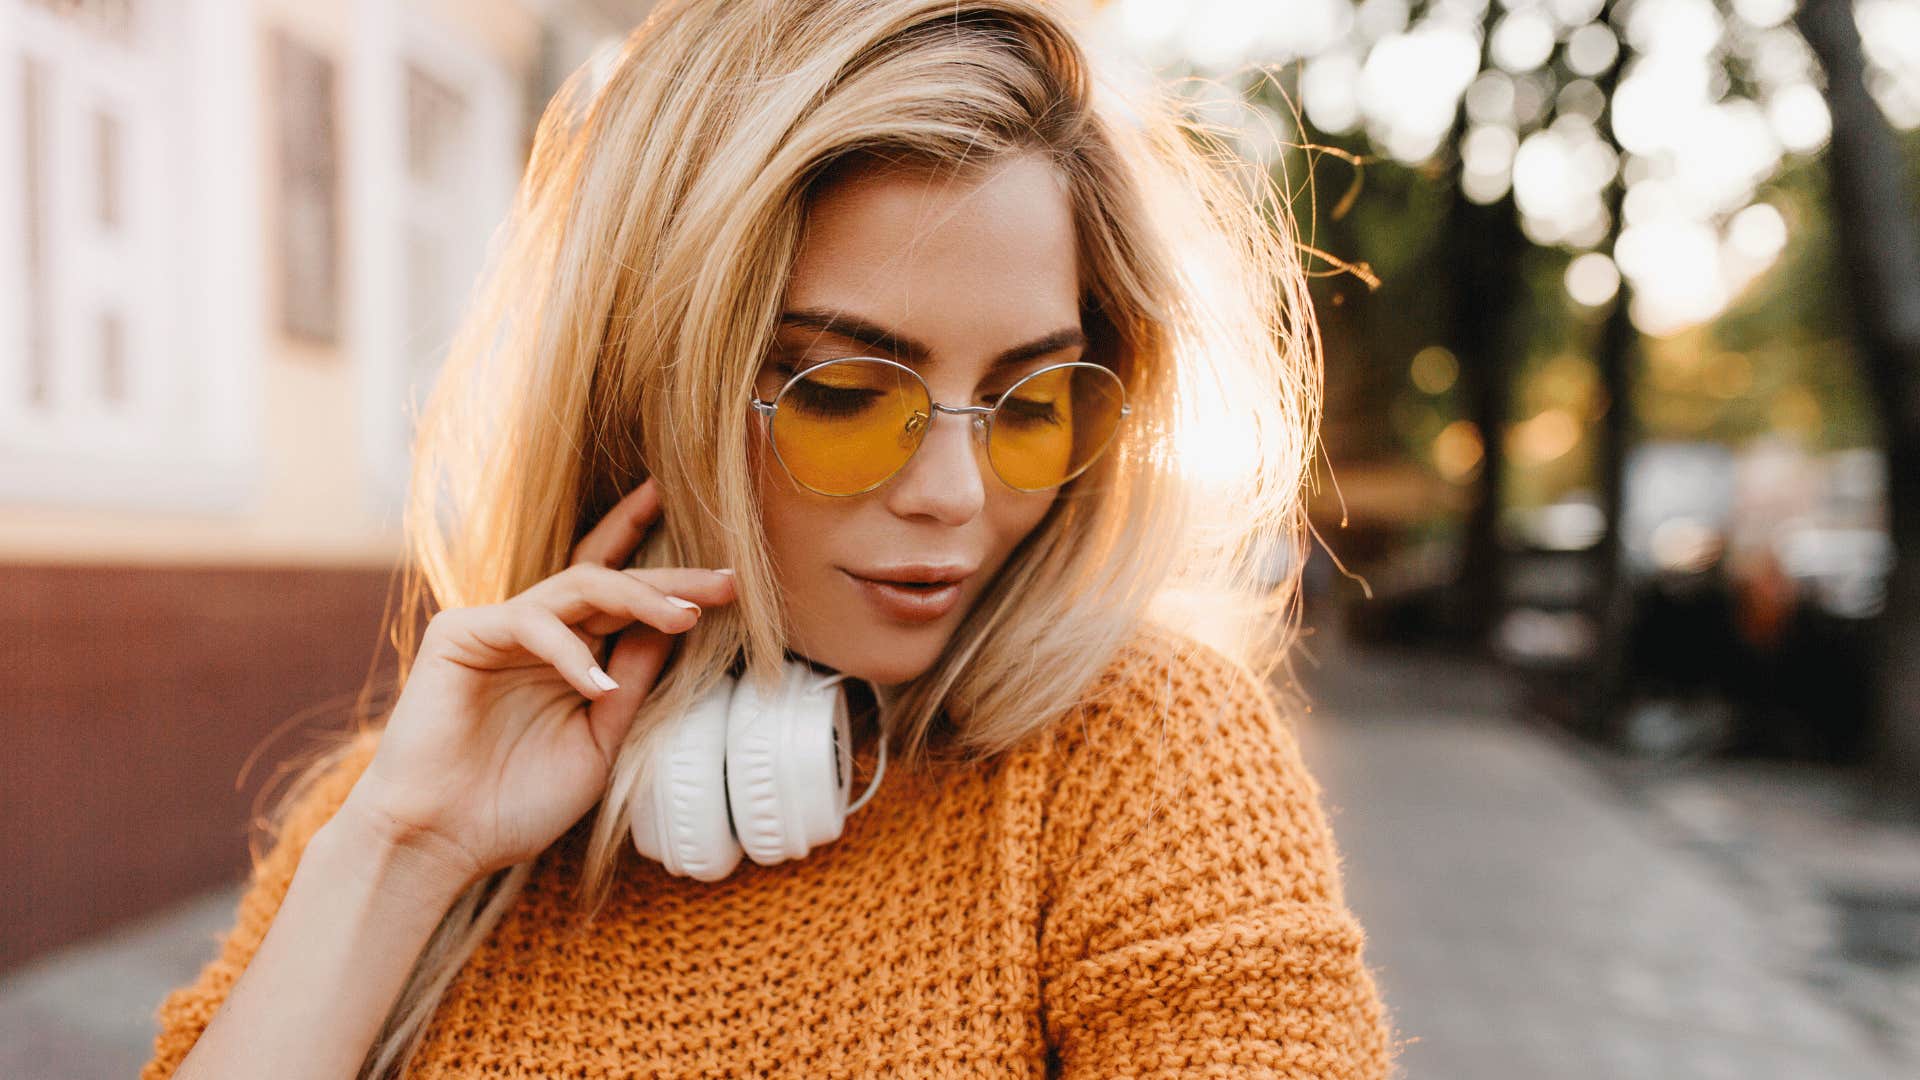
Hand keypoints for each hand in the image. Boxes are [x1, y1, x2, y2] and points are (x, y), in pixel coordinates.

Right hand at [338, 477, 733, 889]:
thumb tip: (681, 626)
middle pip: (609, 579)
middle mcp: (536, 632)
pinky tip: (598, 685)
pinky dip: (570, 653)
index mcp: (569, 655)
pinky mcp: (460, 634)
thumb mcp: (599, 739)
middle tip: (725, 577)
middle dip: (669, 576)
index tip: (731, 579)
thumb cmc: (515, 802)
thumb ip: (633, 682)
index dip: (670, 580)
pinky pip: (529, 622)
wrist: (440, 842)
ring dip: (637, 597)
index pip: (622, 599)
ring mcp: (497, 627)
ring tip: (686, 617)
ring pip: (577, 586)